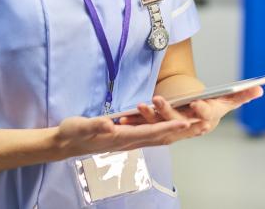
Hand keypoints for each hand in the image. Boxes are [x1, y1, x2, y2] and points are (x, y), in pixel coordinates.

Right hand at [52, 114, 192, 159]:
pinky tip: (170, 127)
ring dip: (175, 132)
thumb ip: (95, 126)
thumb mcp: (80, 126)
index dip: (167, 127)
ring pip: (157, 138)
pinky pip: (150, 136)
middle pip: (159, 137)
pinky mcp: (125, 138)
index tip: (184, 122)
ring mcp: (127, 141)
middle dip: (179, 131)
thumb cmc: (73, 132)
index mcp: (120, 138)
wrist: (65, 142)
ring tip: (192, 125)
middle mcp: (127, 142)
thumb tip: (110, 125)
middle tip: (199, 123)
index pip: (149, 132)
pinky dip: (164, 130)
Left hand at [119, 86, 262, 140]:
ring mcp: (170, 129)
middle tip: (158, 100)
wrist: (194, 120)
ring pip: (158, 124)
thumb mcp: (227, 100)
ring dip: (147, 116)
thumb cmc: (211, 108)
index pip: (204, 116)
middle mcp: (187, 128)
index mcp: (205, 120)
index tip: (196, 103)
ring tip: (141, 105)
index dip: (200, 110)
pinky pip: (144, 125)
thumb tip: (260, 87)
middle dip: (167, 112)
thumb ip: (242, 94)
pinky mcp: (156, 128)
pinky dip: (134, 121)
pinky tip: (123, 116)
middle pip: (177, 121)